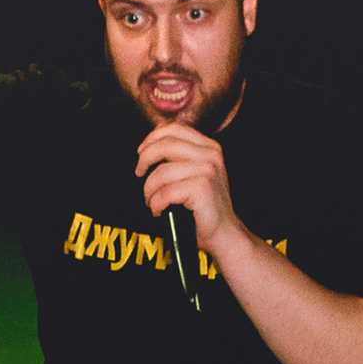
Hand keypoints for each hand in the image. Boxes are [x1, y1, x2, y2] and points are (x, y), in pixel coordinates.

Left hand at [133, 117, 239, 254]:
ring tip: (151, 201)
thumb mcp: (195, 174)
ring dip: (149, 190)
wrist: (223, 234)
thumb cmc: (203, 207)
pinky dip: (156, 204)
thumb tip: (150, 145)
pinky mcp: (202, 188)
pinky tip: (159, 211)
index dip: (151, 138)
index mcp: (209, 147)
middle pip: (165, 145)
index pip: (174, 129)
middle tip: (139, 174)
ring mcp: (208, 171)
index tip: (140, 153)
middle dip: (145, 159)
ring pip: (162, 172)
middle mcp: (211, 155)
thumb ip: (179, 157)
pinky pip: (165, 192)